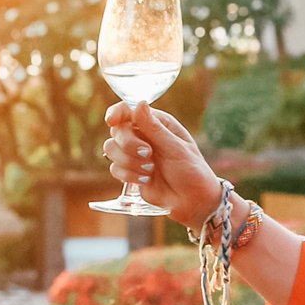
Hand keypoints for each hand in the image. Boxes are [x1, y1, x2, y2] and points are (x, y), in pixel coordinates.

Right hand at [102, 102, 223, 228]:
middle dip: (128, 144)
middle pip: (117, 130)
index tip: (112, 121)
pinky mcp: (130, 171)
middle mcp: (143, 135)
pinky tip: (146, 180)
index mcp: (157, 123)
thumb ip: (154, 128)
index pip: (129, 110)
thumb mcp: (176, 148)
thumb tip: (139, 103)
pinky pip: (115, 168)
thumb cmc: (191, 170)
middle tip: (148, 154)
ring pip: (111, 149)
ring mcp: (135, 154)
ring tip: (150, 170)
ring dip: (129, 162)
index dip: (117, 113)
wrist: (193, 201)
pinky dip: (128, 175)